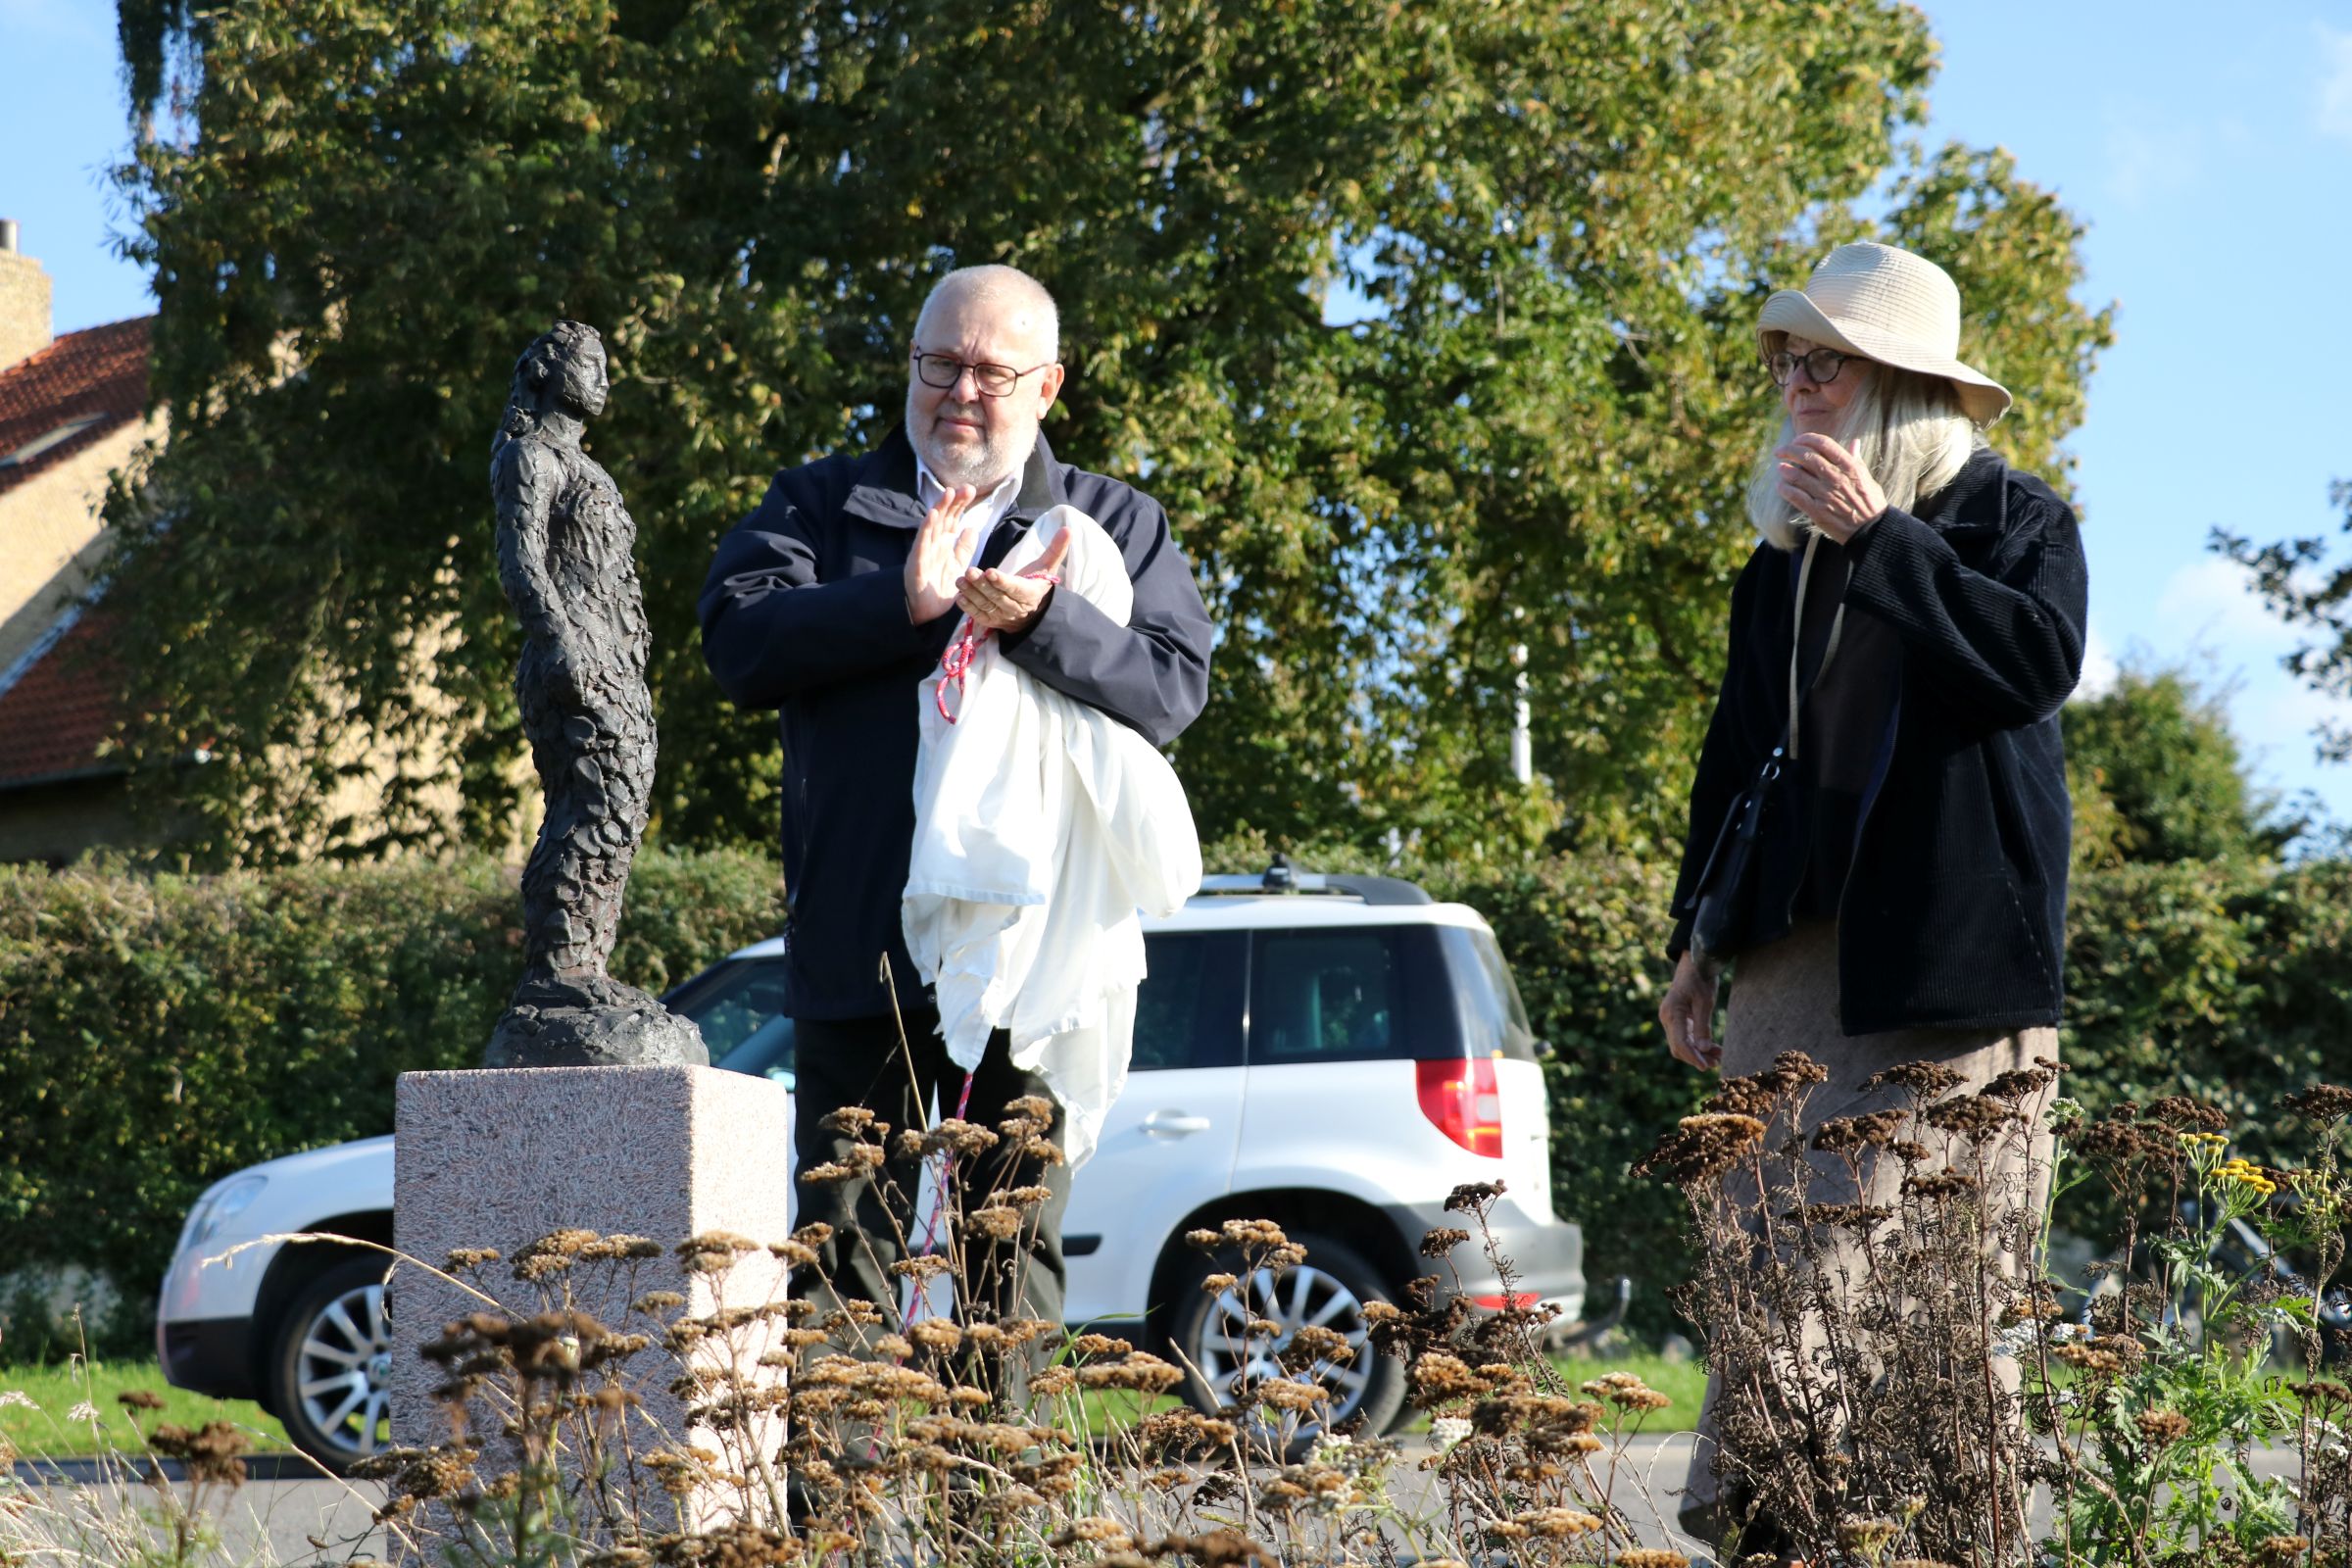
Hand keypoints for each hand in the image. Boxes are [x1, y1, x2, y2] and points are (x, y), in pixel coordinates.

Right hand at [905, 485, 978, 622]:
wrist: (925, 609)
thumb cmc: (939, 586)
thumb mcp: (958, 565)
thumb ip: (965, 548)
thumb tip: (972, 528)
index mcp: (944, 542)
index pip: (953, 518)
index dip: (961, 504)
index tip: (971, 490)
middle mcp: (934, 543)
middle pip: (944, 517)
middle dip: (954, 501)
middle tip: (966, 488)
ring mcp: (925, 550)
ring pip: (933, 525)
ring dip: (940, 508)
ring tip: (948, 492)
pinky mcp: (917, 561)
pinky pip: (922, 542)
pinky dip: (926, 528)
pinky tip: (932, 515)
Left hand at [957, 526, 1071, 634]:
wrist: (1031, 611)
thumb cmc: (1036, 582)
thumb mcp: (1047, 567)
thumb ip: (1056, 549)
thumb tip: (1068, 529)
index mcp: (1030, 594)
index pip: (1016, 588)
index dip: (1003, 582)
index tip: (990, 572)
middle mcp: (1016, 608)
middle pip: (998, 597)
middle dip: (982, 585)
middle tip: (968, 571)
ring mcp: (1003, 616)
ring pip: (986, 605)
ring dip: (972, 594)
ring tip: (960, 580)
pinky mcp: (992, 621)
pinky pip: (979, 616)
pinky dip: (969, 608)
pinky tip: (960, 597)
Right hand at [1659, 950, 1724, 1071]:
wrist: (1695, 963)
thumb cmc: (1700, 979)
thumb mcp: (1705, 1001)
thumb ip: (1703, 1026)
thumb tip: (1704, 1049)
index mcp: (1671, 1013)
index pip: (1680, 1042)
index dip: (1693, 1057)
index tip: (1706, 1067)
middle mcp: (1667, 1018)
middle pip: (1679, 1046)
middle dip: (1696, 1057)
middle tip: (1716, 1064)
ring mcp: (1671, 1019)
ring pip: (1682, 1044)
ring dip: (1698, 1053)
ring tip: (1718, 1058)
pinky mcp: (1677, 1019)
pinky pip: (1685, 1037)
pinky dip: (1698, 1045)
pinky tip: (1713, 1049)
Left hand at [1775, 432, 1886, 542]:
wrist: (1872, 530)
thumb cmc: (1870, 502)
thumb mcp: (1866, 477)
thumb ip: (1856, 459)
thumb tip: (1854, 442)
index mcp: (1849, 466)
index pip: (1824, 444)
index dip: (1807, 438)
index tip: (1797, 439)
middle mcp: (1836, 478)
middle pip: (1806, 456)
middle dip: (1788, 450)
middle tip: (1779, 452)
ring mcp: (1825, 494)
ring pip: (1797, 476)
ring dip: (1785, 469)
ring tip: (1780, 467)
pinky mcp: (1817, 511)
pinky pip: (1795, 496)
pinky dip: (1784, 489)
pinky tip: (1780, 486)